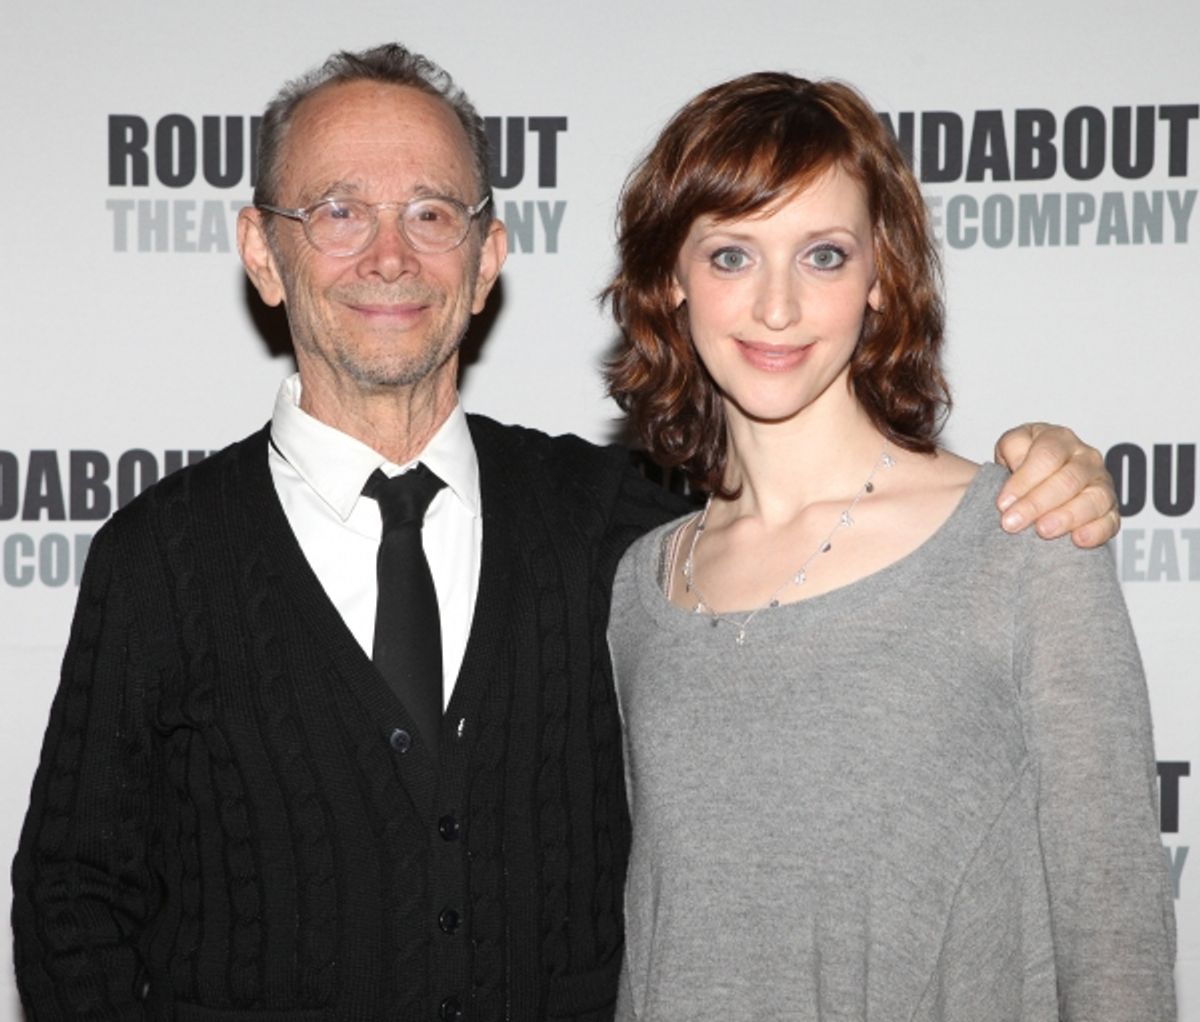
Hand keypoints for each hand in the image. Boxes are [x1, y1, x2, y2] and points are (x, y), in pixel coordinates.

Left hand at [994, 423, 1118, 547]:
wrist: (1039, 480)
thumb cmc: (1023, 462)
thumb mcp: (1010, 446)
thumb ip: (1012, 448)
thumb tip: (1017, 464)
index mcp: (1059, 439)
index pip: (1046, 456)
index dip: (1024, 480)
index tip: (1003, 503)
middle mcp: (1085, 458)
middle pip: (1068, 480)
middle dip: (1037, 504)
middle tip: (1013, 523)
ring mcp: (1102, 484)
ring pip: (1093, 499)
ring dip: (1067, 517)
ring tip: (1043, 531)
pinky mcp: (1110, 510)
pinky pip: (1110, 521)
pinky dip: (1096, 531)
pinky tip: (1078, 539)